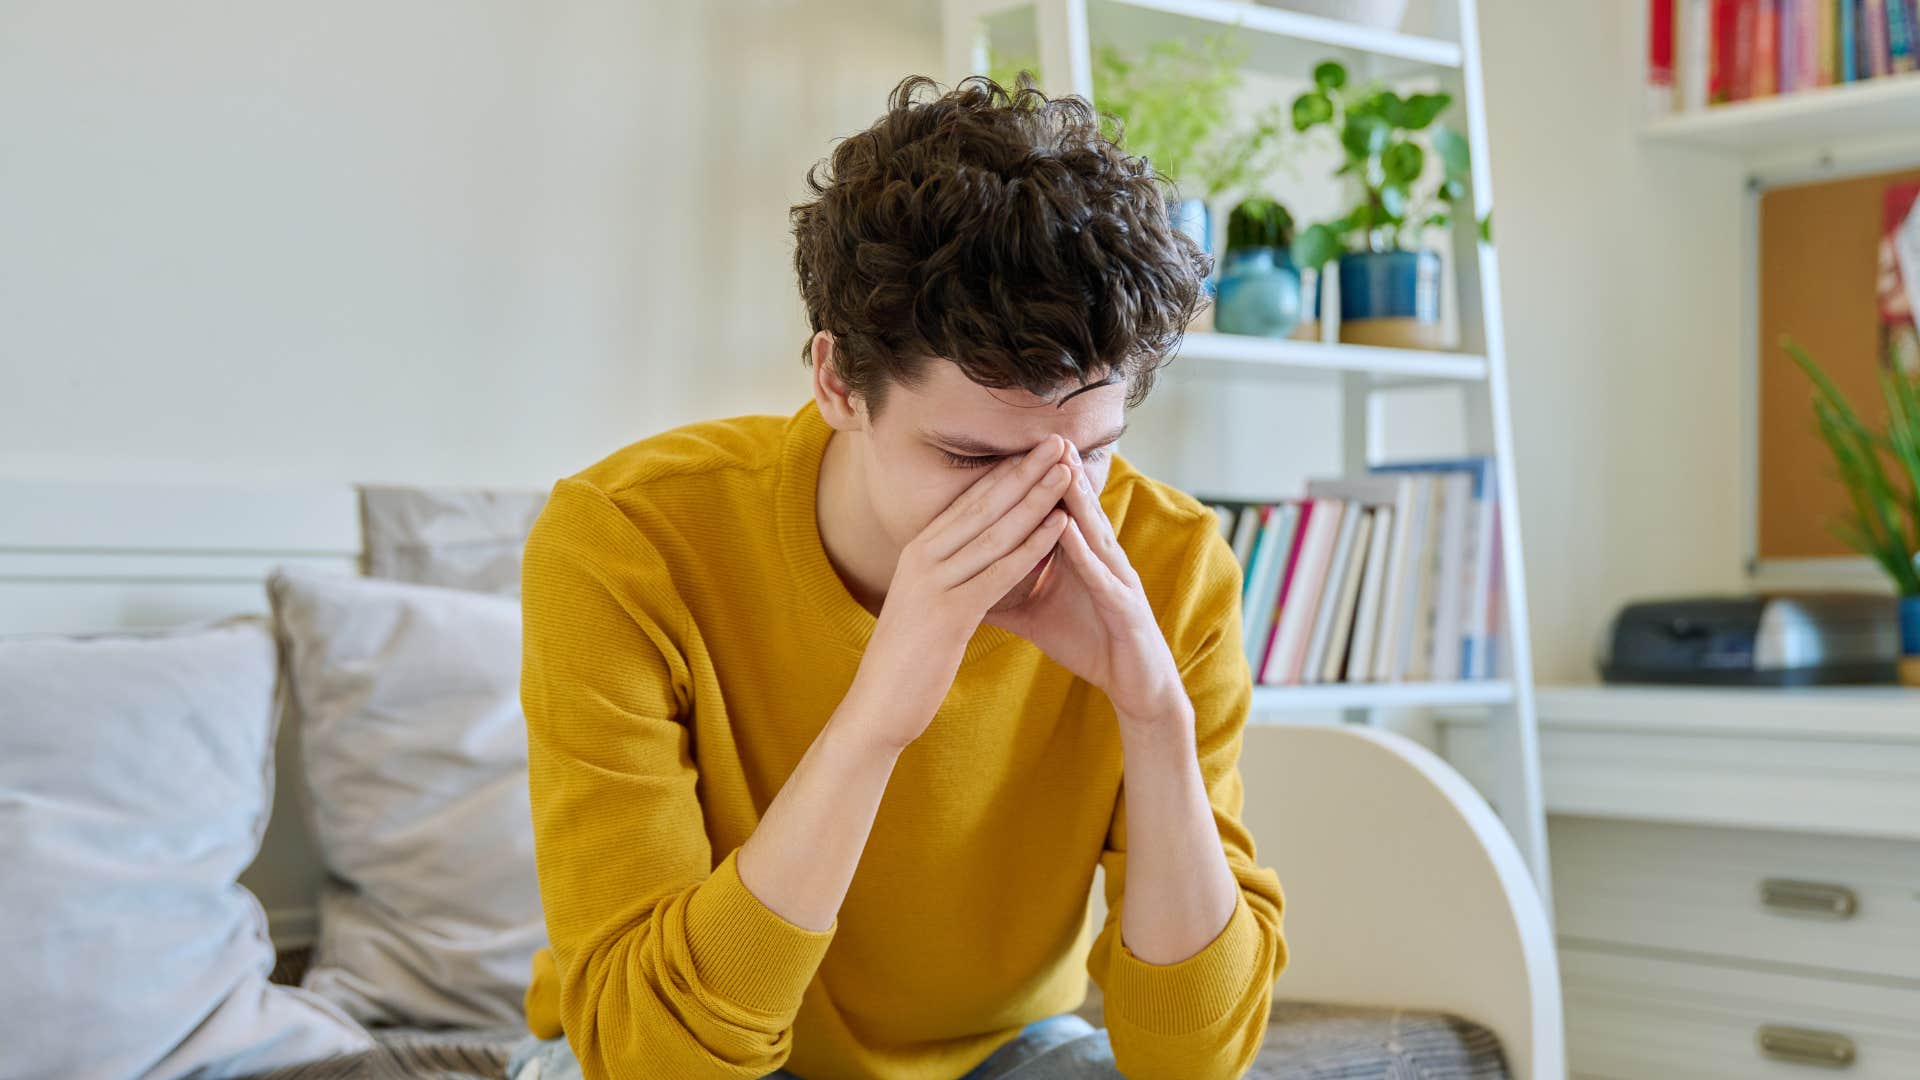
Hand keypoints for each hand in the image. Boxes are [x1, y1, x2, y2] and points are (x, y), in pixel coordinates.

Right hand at [850, 434, 1074, 749]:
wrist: (878, 705)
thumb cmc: (907, 658)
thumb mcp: (924, 602)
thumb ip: (947, 573)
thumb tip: (972, 552)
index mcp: (918, 551)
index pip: (968, 501)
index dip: (1005, 471)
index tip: (1036, 447)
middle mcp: (922, 557)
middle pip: (983, 505)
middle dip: (1024, 471)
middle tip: (1058, 441)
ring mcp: (934, 583)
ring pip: (995, 531)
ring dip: (1036, 499)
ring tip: (1067, 473)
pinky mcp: (949, 613)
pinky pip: (998, 572)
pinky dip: (1032, 547)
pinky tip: (1059, 528)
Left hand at [982, 442, 1184, 722]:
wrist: (1132, 683)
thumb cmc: (1089, 643)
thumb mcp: (1037, 616)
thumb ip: (1005, 596)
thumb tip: (962, 586)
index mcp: (1080, 558)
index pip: (1056, 512)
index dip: (1037, 483)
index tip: (1015, 450)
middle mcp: (1101, 559)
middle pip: (1078, 510)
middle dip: (1062, 474)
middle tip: (1045, 437)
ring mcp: (1116, 579)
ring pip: (1094, 532)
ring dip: (1078, 500)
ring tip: (1061, 466)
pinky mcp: (1124, 605)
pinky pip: (1101, 575)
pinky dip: (1084, 553)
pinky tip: (1069, 531)